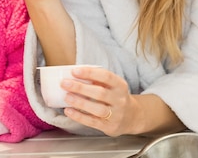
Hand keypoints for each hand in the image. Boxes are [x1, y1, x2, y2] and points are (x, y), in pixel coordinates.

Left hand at [59, 66, 183, 136]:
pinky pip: (93, 122)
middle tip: (64, 83)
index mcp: (120, 86)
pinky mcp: (110, 126)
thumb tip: (72, 75)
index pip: (106, 76)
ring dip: (80, 102)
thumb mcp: (112, 86)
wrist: (132, 117)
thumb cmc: (115, 97)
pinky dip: (79, 116)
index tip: (74, 71)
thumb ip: (97, 80)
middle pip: (100, 93)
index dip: (90, 73)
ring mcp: (116, 114)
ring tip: (66, 97)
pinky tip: (69, 111)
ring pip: (98, 109)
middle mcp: (120, 100)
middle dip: (80, 88)